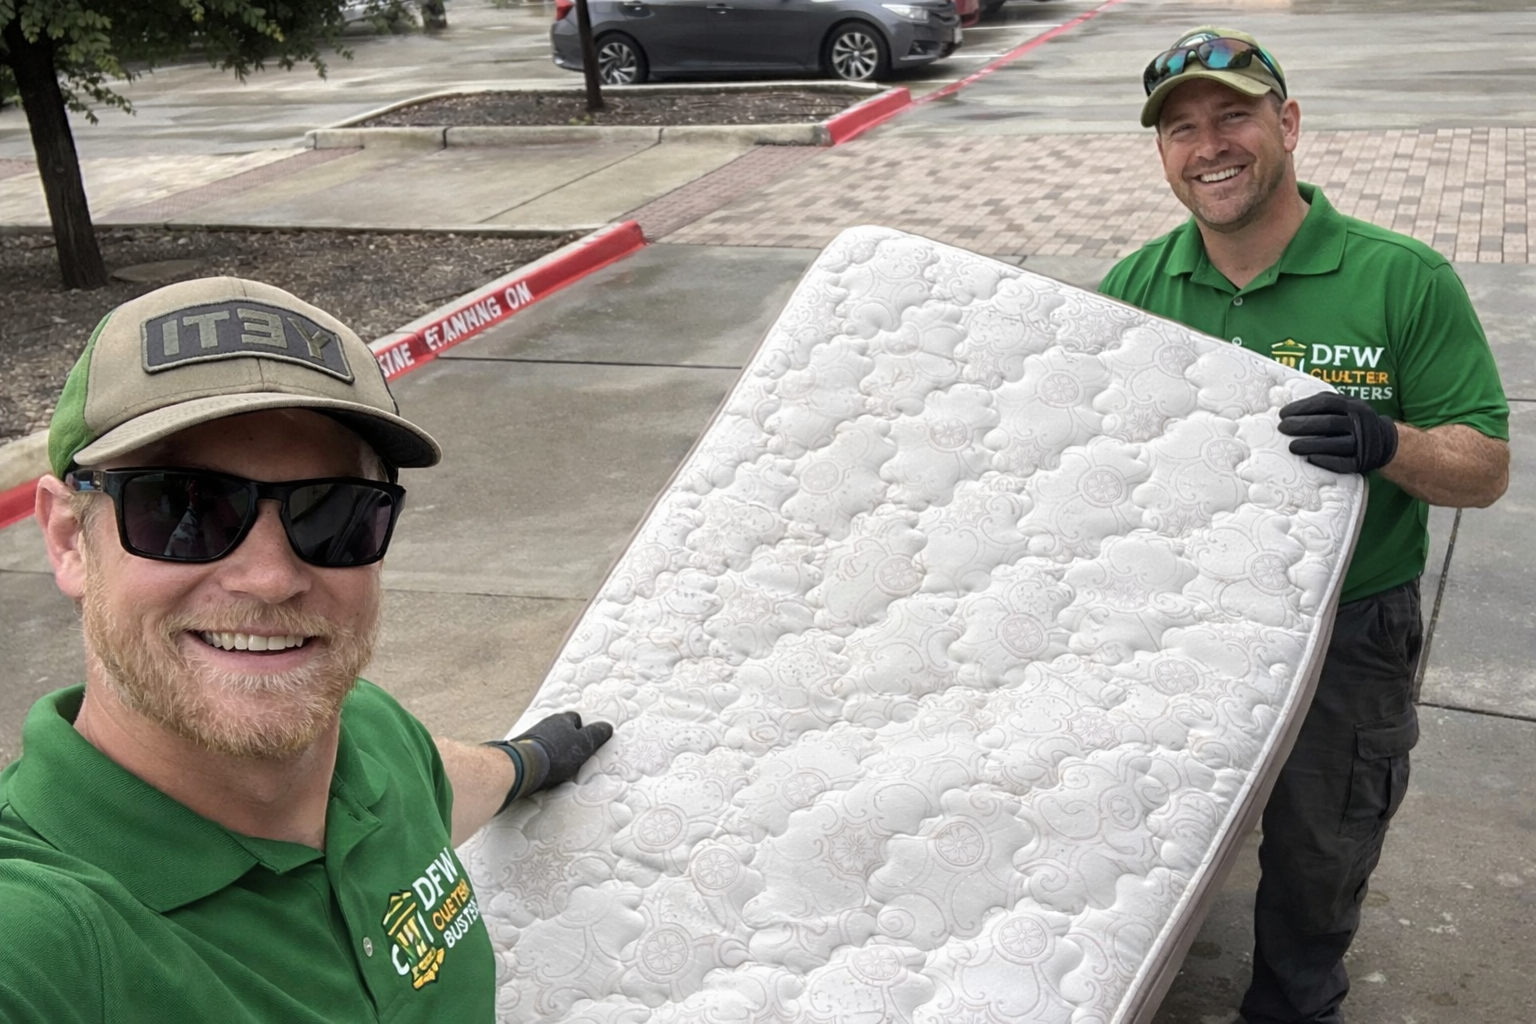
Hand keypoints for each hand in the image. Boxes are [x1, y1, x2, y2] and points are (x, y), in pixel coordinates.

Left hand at [492, 712, 612, 803]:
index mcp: (563, 720)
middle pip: (561, 728)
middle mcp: (546, 724)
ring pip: (548, 739)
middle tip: (573, 754)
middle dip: (567, 739)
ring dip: (553, 748)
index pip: (576, 719)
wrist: (523, 766)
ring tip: (558, 764)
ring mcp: (532, 735)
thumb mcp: (583, 745)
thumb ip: (596, 735)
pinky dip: (541, 756)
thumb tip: (607, 727)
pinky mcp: (521, 748)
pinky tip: (544, 768)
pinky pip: (536, 750)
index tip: (586, 742)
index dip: (583, 730)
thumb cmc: (556, 755)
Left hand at [1278, 393, 1398, 474]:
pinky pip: (1342, 463)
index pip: (1325, 403)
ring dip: (1310, 445)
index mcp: (1353, 405)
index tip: (1282, 414)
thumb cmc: (1352, 421)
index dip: (1301, 408)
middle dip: (1301, 425)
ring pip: (1335, 444)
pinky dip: (1325, 461)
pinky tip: (1309, 460)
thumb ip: (1322, 403)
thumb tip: (1289, 407)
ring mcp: (1362, 443)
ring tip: (1291, 447)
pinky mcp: (1362, 461)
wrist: (1383, 441)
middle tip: (1282, 429)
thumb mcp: (1344, 405)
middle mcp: (1359, 422)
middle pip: (1328, 423)